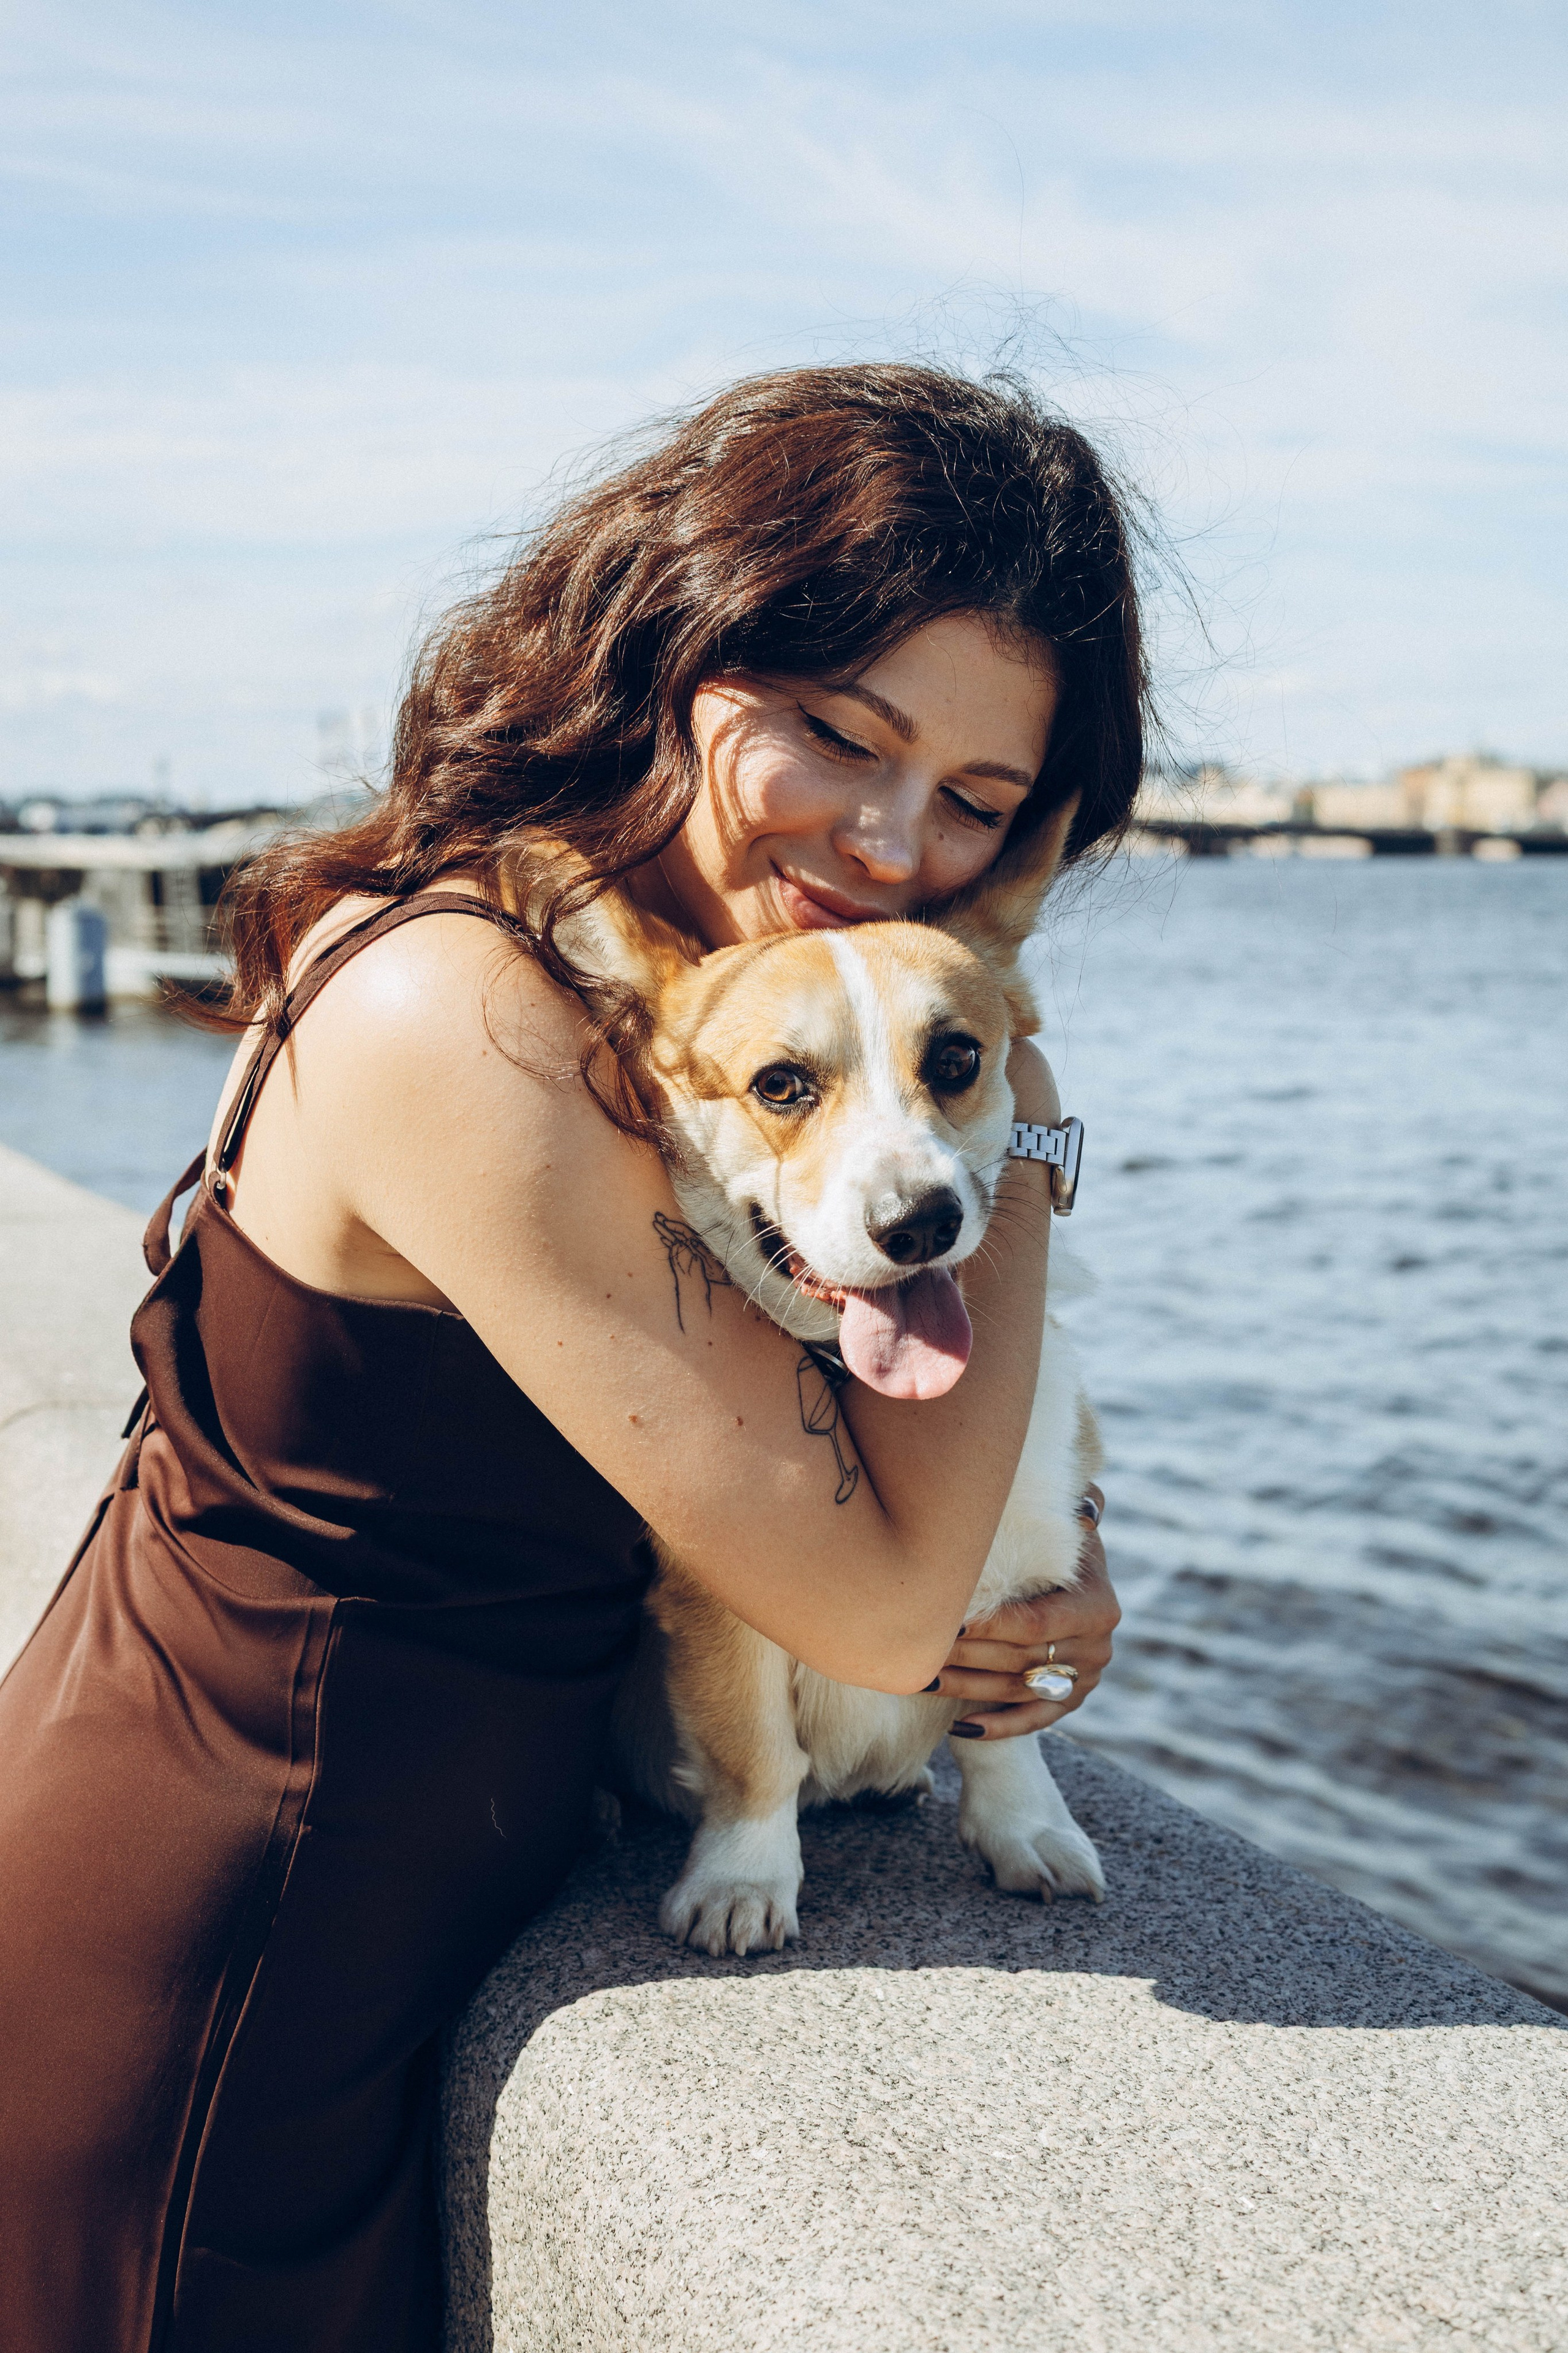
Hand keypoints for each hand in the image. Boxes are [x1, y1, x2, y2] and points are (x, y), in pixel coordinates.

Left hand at [927, 1486, 1116, 1739]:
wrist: (1082, 1582)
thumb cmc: (1063, 1545)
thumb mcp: (1070, 1526)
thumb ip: (1073, 1508)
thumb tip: (1079, 1502)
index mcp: (1097, 1606)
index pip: (1035, 1623)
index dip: (990, 1626)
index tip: (947, 1620)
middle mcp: (1097, 1648)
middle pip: (1019, 1659)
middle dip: (967, 1656)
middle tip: (921, 1649)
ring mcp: (1085, 1680)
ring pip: (1016, 1690)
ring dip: (967, 1688)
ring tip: (922, 1679)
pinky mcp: (1070, 1701)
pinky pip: (1033, 1721)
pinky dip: (999, 1726)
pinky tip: (962, 1726)